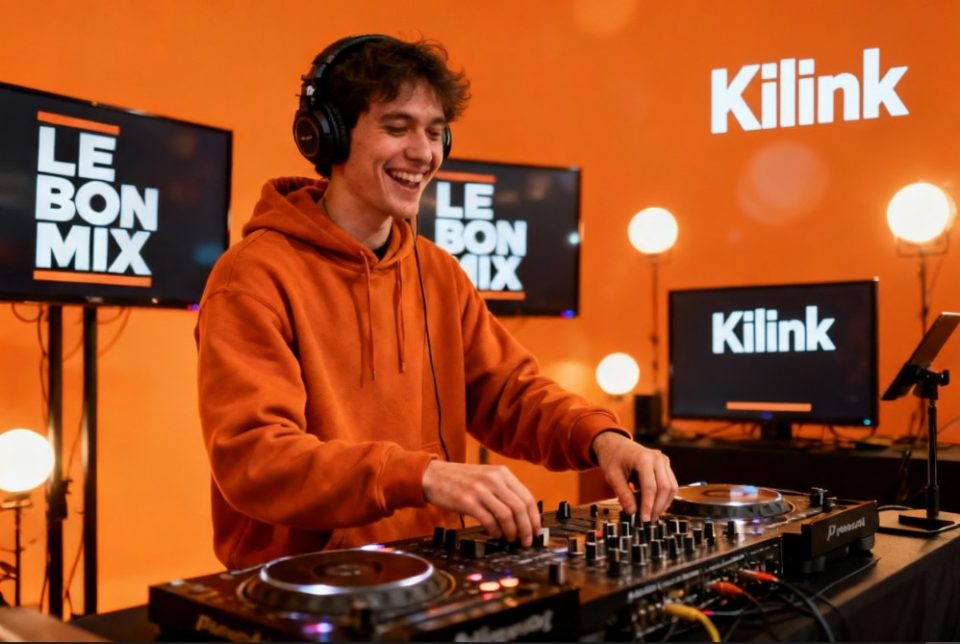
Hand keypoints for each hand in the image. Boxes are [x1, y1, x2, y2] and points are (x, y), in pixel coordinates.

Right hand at [422, 460, 540, 545]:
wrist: (434, 475)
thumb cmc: (461, 479)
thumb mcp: (487, 477)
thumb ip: (504, 490)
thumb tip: (524, 516)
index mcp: (502, 473)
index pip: (527, 497)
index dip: (534, 518)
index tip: (536, 531)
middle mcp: (493, 479)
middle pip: (519, 508)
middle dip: (526, 529)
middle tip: (526, 541)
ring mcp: (480, 490)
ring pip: (507, 515)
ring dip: (512, 532)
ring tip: (510, 539)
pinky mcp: (467, 501)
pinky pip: (489, 520)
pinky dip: (495, 531)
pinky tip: (495, 534)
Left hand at [591, 431, 677, 520]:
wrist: (614, 444)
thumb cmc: (612, 458)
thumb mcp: (612, 476)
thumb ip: (623, 494)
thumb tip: (633, 512)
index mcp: (643, 458)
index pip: (650, 487)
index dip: (648, 506)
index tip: (644, 519)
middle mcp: (657, 458)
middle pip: (665, 488)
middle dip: (658, 507)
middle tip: (648, 520)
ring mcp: (663, 460)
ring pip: (671, 487)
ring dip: (663, 503)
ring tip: (651, 515)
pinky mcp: (665, 465)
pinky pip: (670, 484)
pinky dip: (664, 497)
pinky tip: (654, 506)